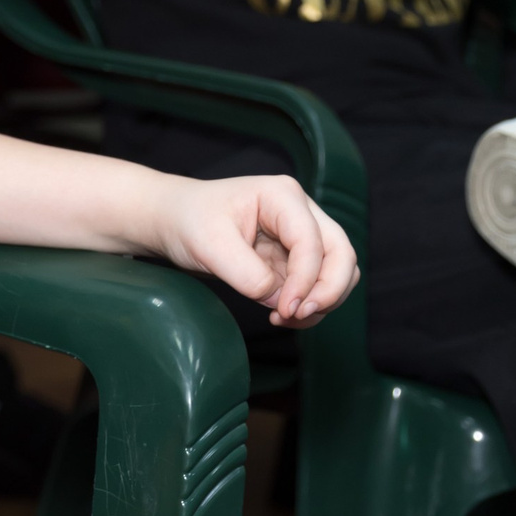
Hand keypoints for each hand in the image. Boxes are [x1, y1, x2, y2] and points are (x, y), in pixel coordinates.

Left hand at [149, 172, 357, 330]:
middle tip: (297, 316)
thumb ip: (246, 273)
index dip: (305, 280)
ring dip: (322, 301)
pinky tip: (280, 314)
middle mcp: (300, 213)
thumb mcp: (209, 245)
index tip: (284, 310)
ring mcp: (299, 237)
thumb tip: (279, 299)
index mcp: (283, 196)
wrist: (174, 222)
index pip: (312, 241)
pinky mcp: (292, 260)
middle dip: (329, 291)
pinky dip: (308, 304)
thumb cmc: (188, 221)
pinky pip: (316, 286)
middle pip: (342, 254)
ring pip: (338, 271)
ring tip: (285, 318)